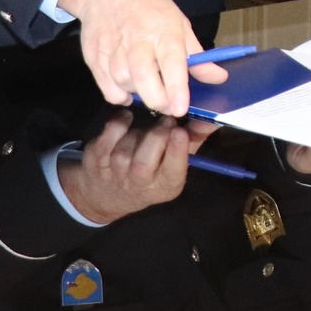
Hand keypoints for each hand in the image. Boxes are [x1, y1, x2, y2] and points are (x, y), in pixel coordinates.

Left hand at [57, 111, 209, 223]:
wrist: (107, 194)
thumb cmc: (151, 172)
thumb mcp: (176, 162)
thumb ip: (195, 138)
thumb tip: (214, 117)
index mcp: (165, 186)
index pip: (172, 171)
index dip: (176, 151)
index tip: (180, 131)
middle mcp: (138, 185)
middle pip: (145, 161)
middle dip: (158, 135)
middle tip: (166, 122)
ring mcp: (114, 174)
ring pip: (127, 146)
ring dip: (139, 131)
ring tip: (145, 130)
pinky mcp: (96, 160)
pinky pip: (110, 134)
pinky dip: (120, 122)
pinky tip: (127, 120)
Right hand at [59, 0, 226, 116]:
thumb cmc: (148, 6)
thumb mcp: (179, 23)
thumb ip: (198, 55)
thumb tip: (218, 77)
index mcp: (163, 29)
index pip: (171, 61)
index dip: (176, 87)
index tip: (181, 107)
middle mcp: (136, 39)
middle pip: (143, 77)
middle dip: (157, 99)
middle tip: (169, 106)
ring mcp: (112, 48)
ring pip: (124, 83)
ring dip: (139, 93)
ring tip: (149, 85)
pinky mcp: (94, 57)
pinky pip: (108, 89)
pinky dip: (120, 95)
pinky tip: (130, 87)